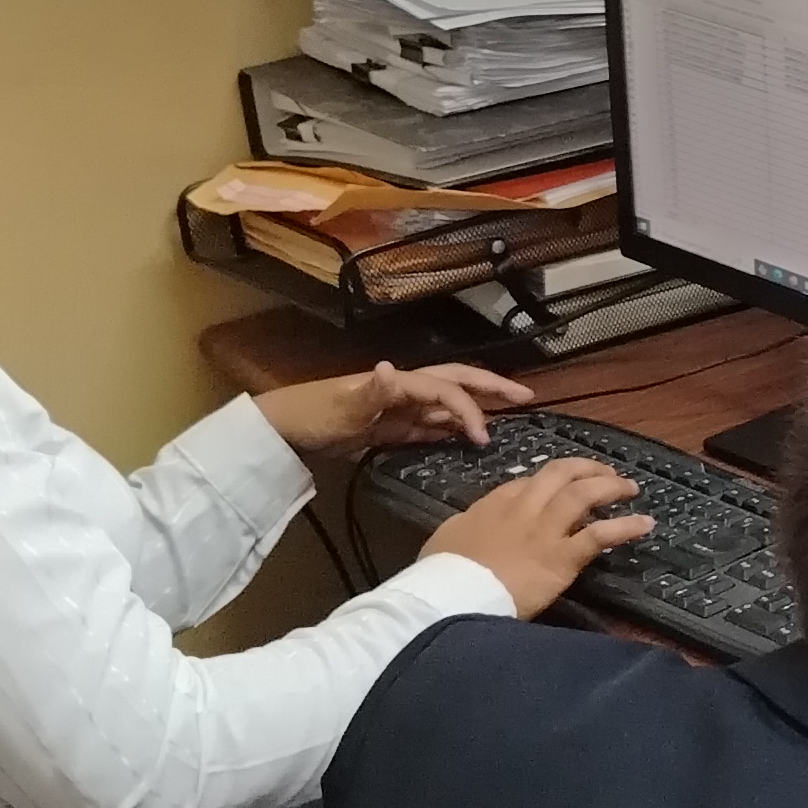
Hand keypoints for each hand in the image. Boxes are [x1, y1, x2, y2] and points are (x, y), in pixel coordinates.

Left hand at [258, 359, 532, 458]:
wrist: (281, 429)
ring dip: (476, 407)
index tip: (485, 438)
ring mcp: (396, 407)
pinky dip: (448, 428)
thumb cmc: (311, 415)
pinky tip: (462, 436)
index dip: (469, 410)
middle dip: (492, 387)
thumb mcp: (342, 406)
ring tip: (508, 414)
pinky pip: (426, 424)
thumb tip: (392, 369)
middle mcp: (403, 389)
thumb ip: (372, 391)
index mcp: (399, 383)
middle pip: (456, 383)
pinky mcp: (387, 426)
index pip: (447, 391)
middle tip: (527, 396)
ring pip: (446, 403)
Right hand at [418, 457, 652, 617]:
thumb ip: (468, 526)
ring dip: (611, 487)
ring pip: (584, 494)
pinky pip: (600, 535)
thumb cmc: (443, 572)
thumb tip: (473, 527)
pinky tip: (644, 524)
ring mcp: (545, 531)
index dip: (553, 479)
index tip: (566, 484)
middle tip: (606, 473)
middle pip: (561, 474)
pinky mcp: (561, 557)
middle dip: (587, 468)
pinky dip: (626, 526)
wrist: (451, 595)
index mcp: (494, 503)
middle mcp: (524, 509)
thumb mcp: (448, 537)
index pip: (529, 481)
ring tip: (630, 488)